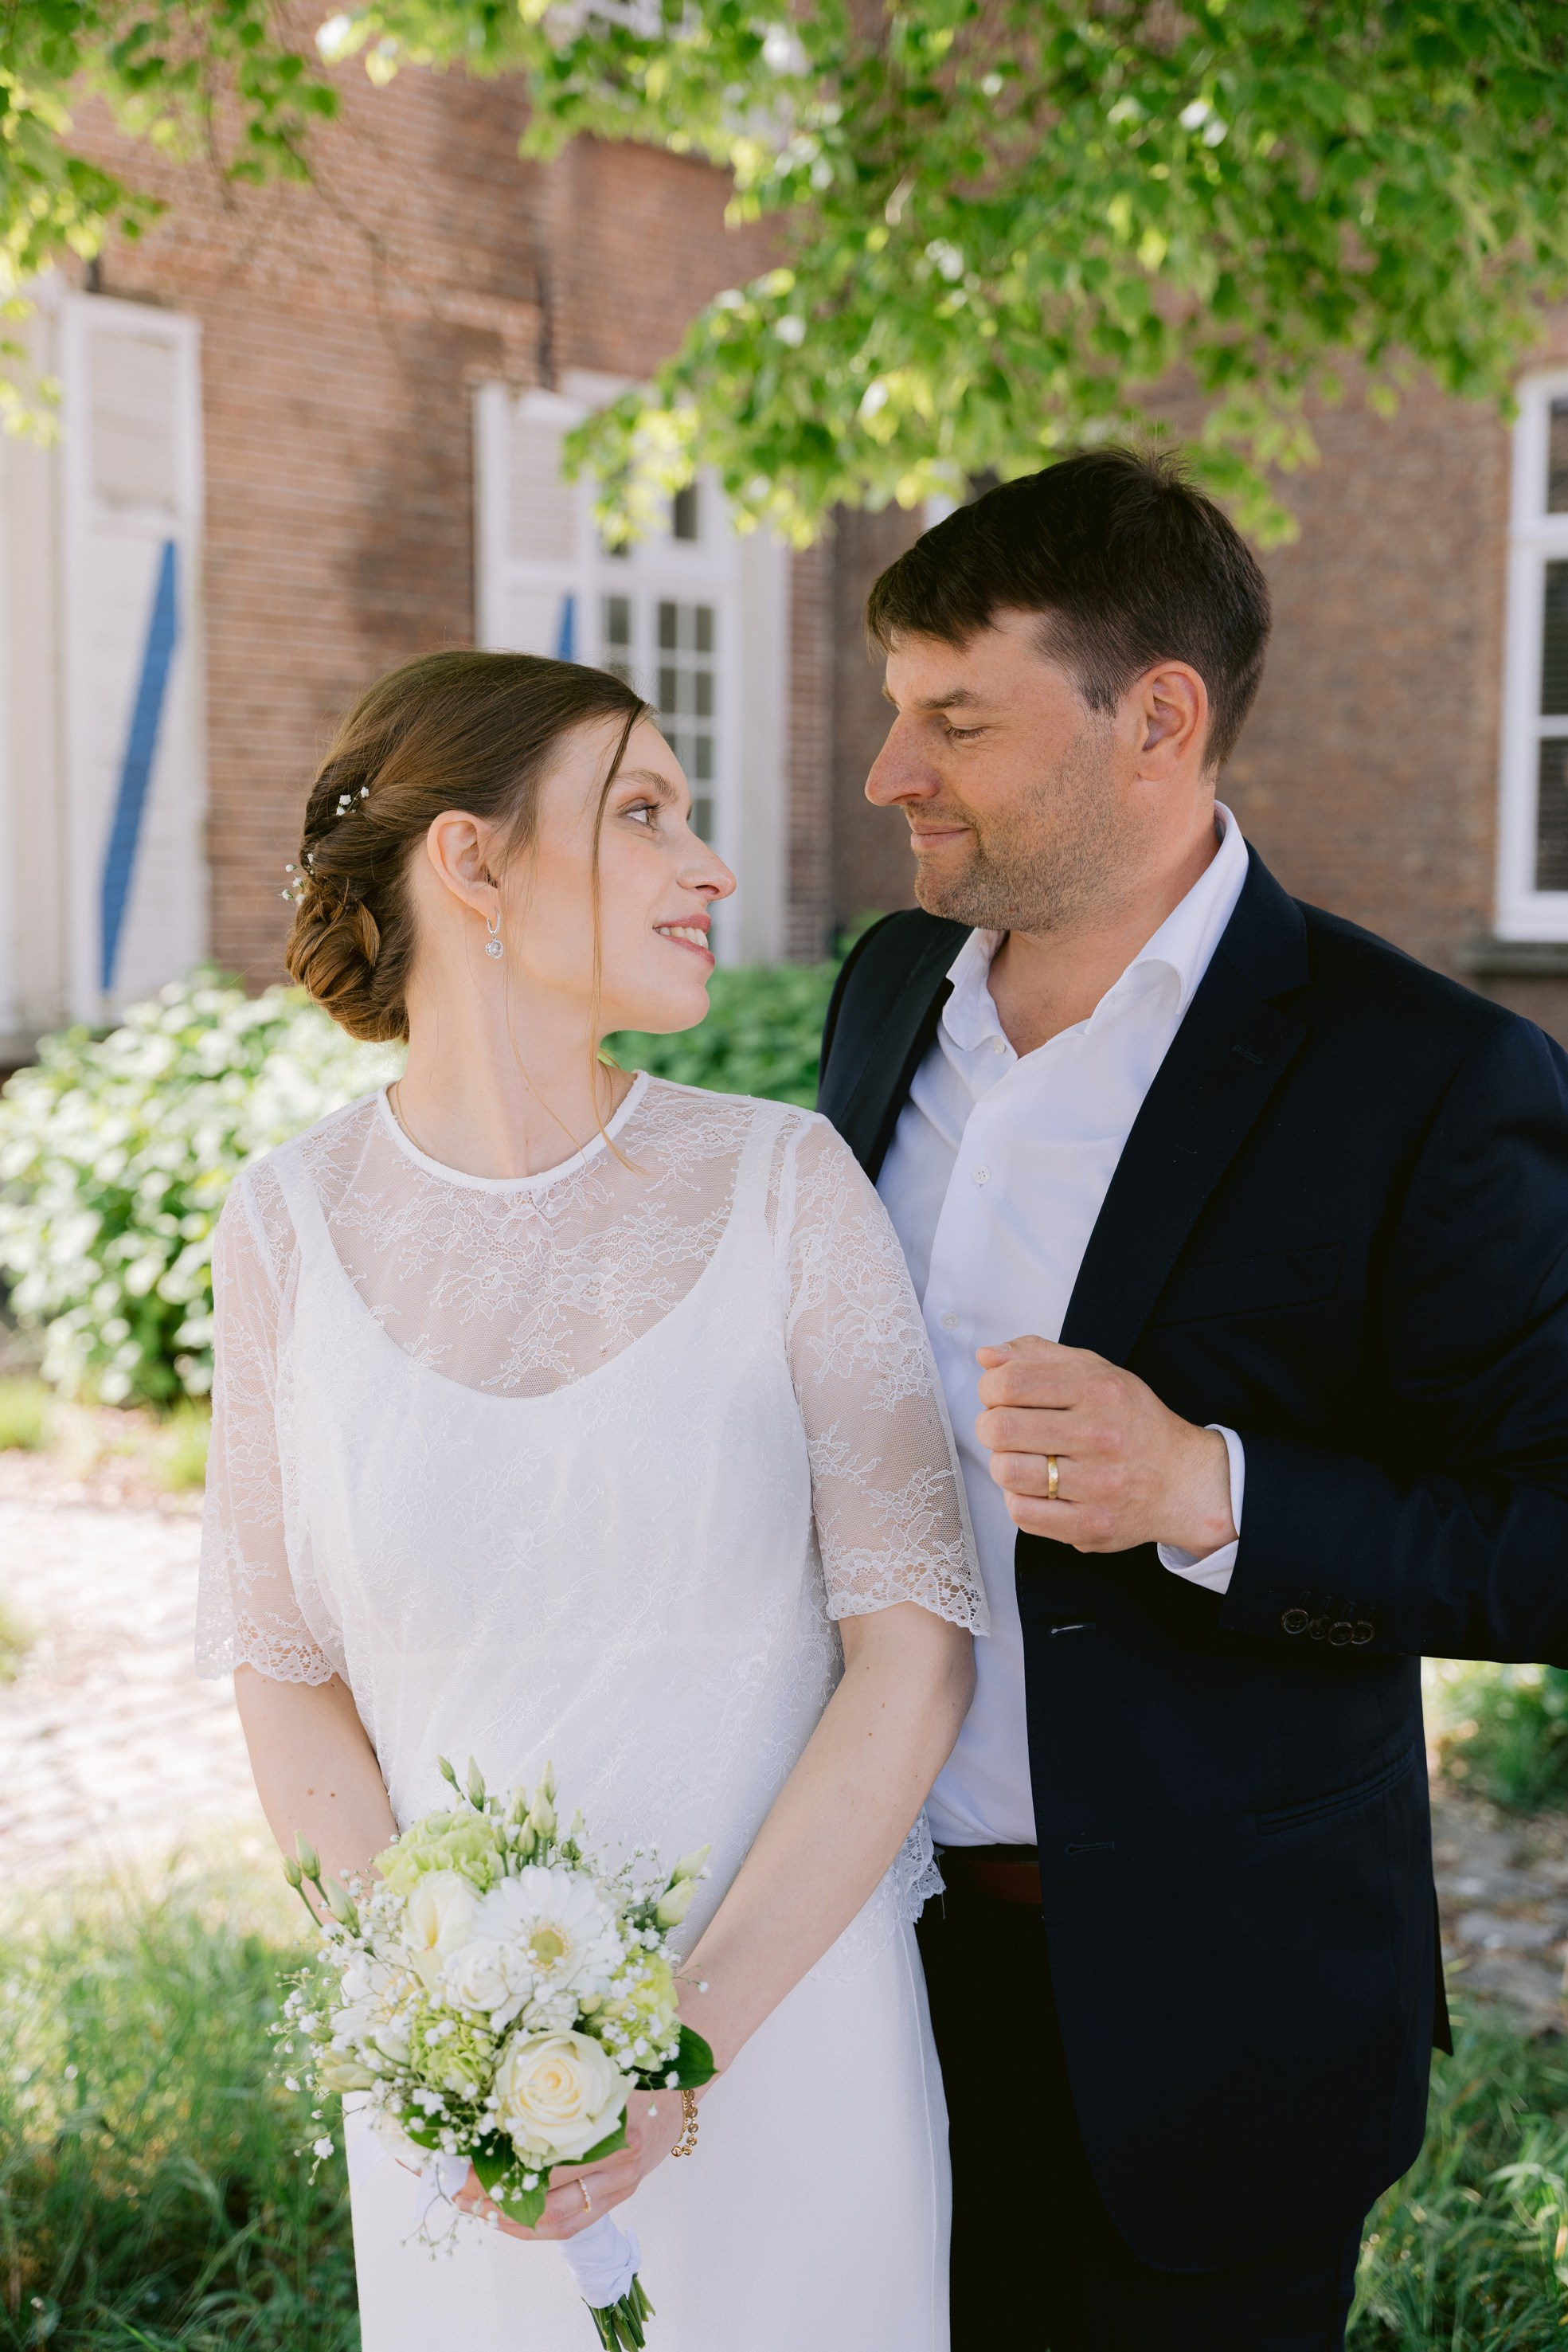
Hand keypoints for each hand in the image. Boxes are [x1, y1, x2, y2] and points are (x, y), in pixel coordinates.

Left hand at [451, 2089, 687, 2242]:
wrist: (676, 2091)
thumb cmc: (632, 2071)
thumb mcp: (596, 2068)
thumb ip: (553, 2081)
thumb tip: (489, 2094)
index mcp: (615, 2128)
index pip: (545, 2163)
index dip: (501, 2170)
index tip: (464, 2164)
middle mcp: (620, 2165)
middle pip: (549, 2202)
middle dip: (498, 2202)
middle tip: (460, 2193)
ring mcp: (620, 2187)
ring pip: (558, 2223)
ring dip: (511, 2221)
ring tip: (476, 2209)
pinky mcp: (617, 2198)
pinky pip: (571, 2225)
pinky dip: (535, 2225)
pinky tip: (506, 2215)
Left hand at [974, 1336, 1235, 1557]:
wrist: (1184, 1481)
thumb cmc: (1131, 1423)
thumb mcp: (1096, 1372)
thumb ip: (1038, 1356)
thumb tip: (987, 1356)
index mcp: (1098, 1390)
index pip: (1011, 1383)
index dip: (989, 1389)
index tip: (997, 1396)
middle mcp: (1100, 1435)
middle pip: (1000, 1428)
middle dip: (990, 1427)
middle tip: (1004, 1430)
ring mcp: (1097, 1484)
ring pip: (1006, 1471)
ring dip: (1003, 1464)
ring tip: (1023, 1460)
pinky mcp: (1091, 1524)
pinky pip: (1022, 1512)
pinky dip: (1018, 1499)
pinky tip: (1037, 1489)